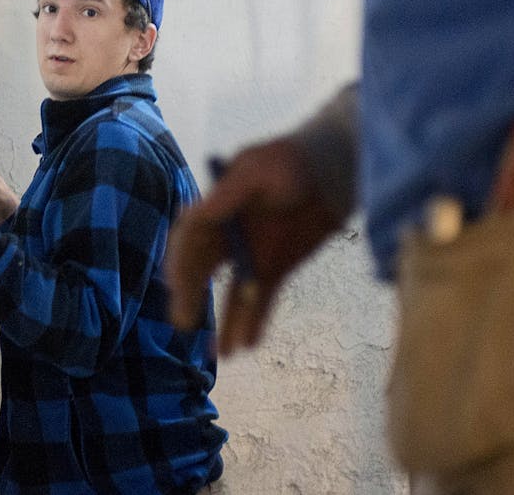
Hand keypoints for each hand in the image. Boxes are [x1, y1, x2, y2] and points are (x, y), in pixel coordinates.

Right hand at [165, 137, 351, 355]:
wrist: (338, 169)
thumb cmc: (295, 159)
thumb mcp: (260, 170)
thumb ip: (229, 193)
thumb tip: (197, 216)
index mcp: (218, 206)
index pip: (190, 237)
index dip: (179, 260)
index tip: (175, 283)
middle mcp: (229, 233)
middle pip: (202, 269)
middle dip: (190, 295)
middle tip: (182, 322)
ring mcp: (253, 252)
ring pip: (233, 292)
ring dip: (225, 321)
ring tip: (220, 354)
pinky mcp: (277, 266)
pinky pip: (262, 299)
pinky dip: (254, 320)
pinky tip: (247, 345)